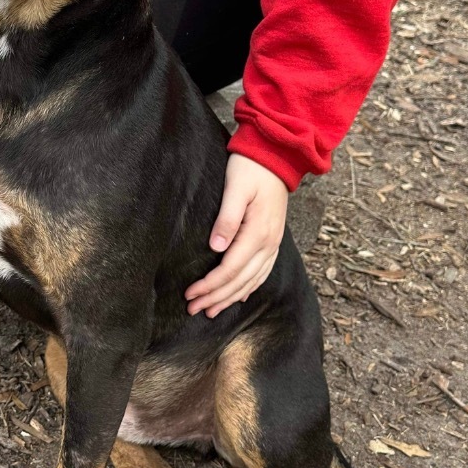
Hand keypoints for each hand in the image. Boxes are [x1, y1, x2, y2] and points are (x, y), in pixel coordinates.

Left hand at [185, 153, 288, 317]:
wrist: (277, 156)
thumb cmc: (251, 168)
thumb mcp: (235, 188)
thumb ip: (227, 218)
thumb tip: (216, 248)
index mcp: (258, 232)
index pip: (230, 269)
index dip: (209, 285)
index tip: (190, 294)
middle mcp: (269, 243)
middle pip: (240, 281)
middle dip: (215, 297)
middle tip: (193, 309)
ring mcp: (274, 243)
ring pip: (252, 281)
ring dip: (230, 298)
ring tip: (211, 310)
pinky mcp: (273, 240)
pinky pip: (263, 272)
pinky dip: (249, 288)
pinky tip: (238, 296)